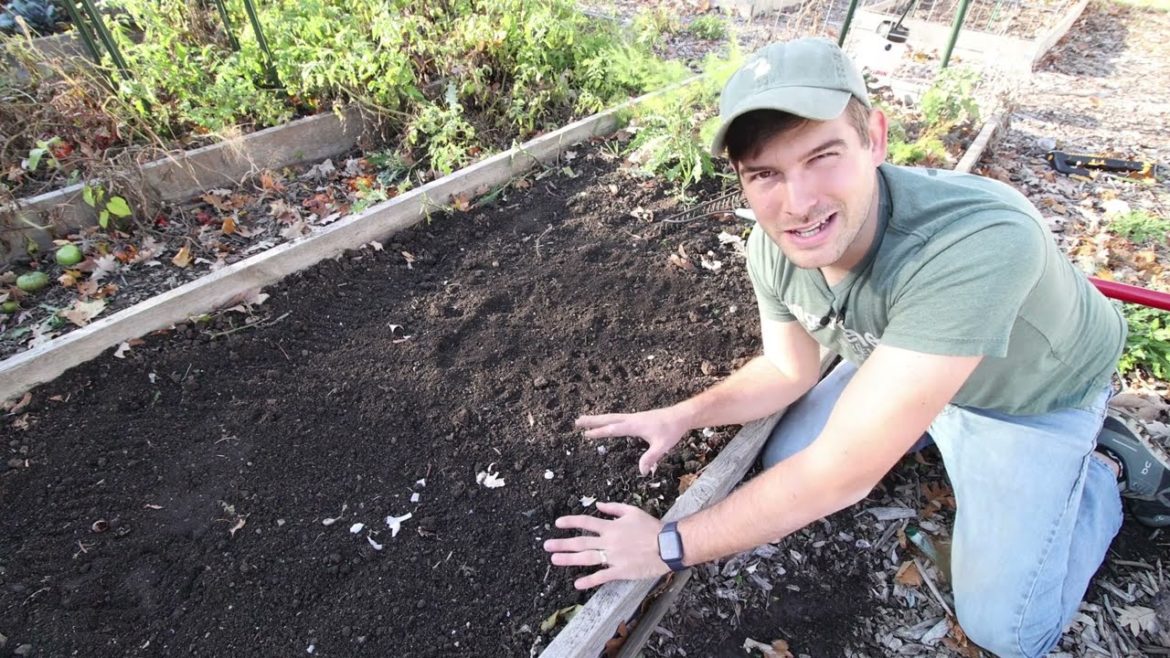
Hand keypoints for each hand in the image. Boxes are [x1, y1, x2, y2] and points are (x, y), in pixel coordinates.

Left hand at [543, 502, 668, 588]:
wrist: (667, 545)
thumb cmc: (652, 527)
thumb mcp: (632, 511)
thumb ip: (613, 508)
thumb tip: (598, 505)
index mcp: (611, 527)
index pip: (586, 522)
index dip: (570, 522)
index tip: (558, 523)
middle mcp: (609, 541)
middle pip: (581, 542)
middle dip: (562, 543)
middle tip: (547, 546)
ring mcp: (613, 557)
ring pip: (587, 558)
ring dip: (569, 559)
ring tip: (554, 560)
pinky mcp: (620, 571)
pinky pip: (602, 576)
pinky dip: (589, 580)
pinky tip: (577, 583)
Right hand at [576, 406, 688, 474]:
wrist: (681, 416)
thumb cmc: (672, 430)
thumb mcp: (663, 446)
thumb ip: (651, 458)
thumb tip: (642, 472)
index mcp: (634, 425)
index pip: (613, 429)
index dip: (599, 432)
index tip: (585, 434)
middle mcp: (631, 419)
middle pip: (608, 419)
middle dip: (592, 421)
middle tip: (577, 421)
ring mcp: (634, 417)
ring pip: (612, 417)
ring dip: (598, 419)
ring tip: (585, 420)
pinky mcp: (637, 418)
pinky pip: (618, 418)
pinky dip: (608, 420)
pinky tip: (606, 422)